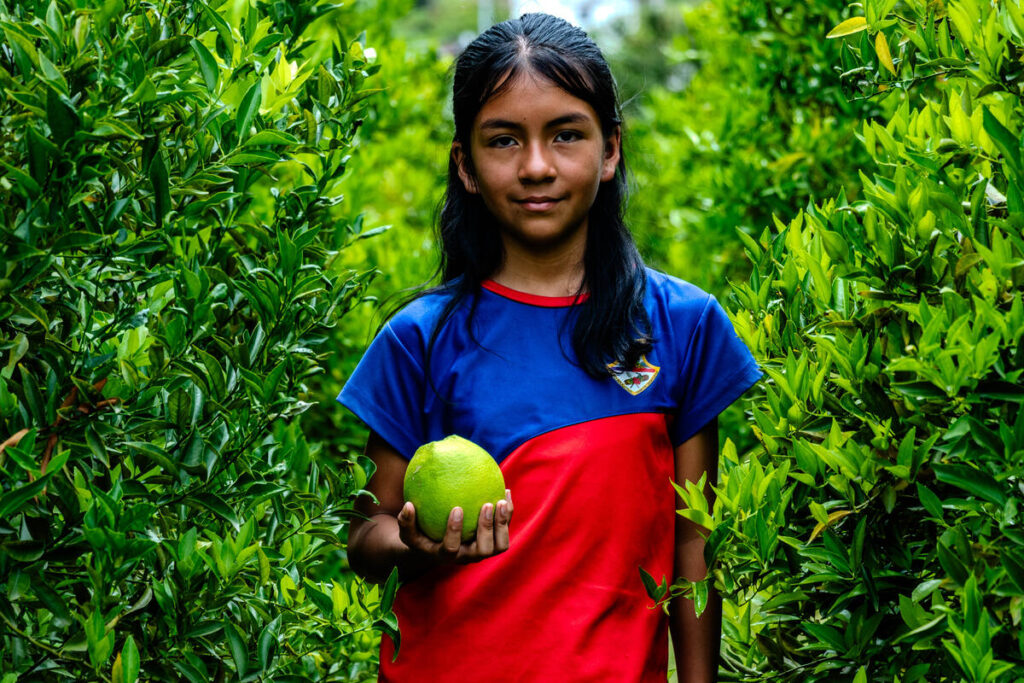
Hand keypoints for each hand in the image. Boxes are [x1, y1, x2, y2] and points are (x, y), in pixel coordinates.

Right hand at [397, 489, 513, 565]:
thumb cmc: (420, 537)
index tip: (456, 508)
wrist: (437, 547)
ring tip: (501, 501)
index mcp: (446, 555)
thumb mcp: (408, 533)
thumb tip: (407, 506)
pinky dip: (508, 512)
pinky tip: (506, 491)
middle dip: (487, 528)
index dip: (455, 531)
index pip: (452, 548)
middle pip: (483, 550)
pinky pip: (504, 528)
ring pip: (499, 545)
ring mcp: (482, 550)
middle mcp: (467, 556)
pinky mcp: (493, 541)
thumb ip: (406, 522)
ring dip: (503, 524)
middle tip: (486, 505)